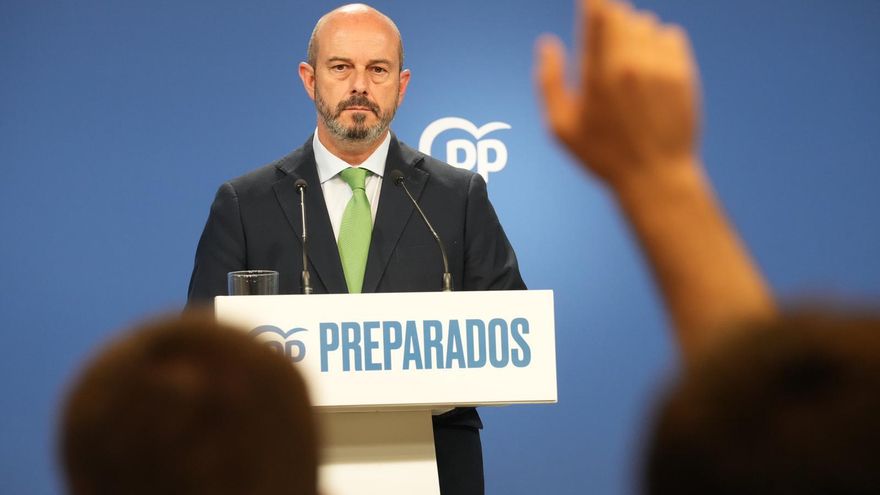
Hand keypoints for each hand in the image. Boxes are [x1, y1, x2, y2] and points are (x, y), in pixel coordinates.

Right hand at [536, 0, 699, 189]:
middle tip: (603, 44)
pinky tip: (650, 68)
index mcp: (597, 74)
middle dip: (608, 19)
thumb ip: (549, 82)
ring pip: (645, 22)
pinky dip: (658, 43)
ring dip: (632, 33)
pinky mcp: (683, 72)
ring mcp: (660, 66)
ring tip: (626, 66)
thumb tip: (547, 44)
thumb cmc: (603, 155)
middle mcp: (630, 63)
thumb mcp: (561, 128)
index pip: (596, 12)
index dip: (591, 1)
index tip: (587, 1)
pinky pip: (670, 34)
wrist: (656, 177)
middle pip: (620, 12)